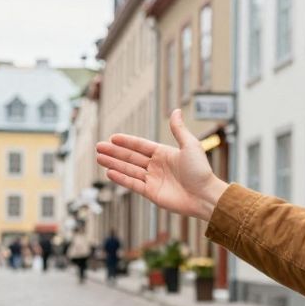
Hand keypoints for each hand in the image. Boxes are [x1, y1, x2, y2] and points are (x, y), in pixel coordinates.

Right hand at [95, 108, 228, 221]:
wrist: (205, 195)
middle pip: (131, 157)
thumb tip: (176, 110)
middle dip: (115, 152)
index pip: (140, 146)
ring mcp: (153, 180)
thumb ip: (179, 129)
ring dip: (114, 163)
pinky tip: (109, 172)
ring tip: (99, 158)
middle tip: (98, 147)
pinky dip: (121, 179)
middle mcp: (157, 166)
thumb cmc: (201, 170)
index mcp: (164, 154)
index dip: (127, 142)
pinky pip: (133, 184)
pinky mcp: (151, 193)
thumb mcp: (190, 145)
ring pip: (129, 170)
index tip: (113, 137)